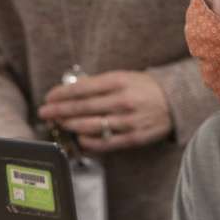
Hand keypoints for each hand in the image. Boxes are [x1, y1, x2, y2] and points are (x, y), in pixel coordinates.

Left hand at [37, 70, 171, 152]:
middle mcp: (121, 101)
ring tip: (59, 123)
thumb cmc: (144, 88)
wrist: (175, 102)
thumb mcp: (123, 77)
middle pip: (82, 108)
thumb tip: (72, 90)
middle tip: (45, 112)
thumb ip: (99, 84)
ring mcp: (127, 121)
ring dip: (70, 125)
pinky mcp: (133, 138)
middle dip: (59, 110)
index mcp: (118, 82)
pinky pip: (105, 143)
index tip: (49, 97)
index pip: (82, 88)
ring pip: (90, 126)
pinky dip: (88, 142)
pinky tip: (79, 138)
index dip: (62, 94)